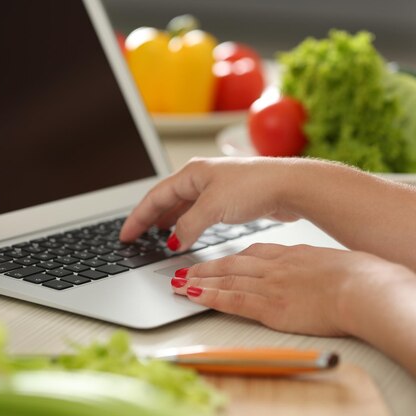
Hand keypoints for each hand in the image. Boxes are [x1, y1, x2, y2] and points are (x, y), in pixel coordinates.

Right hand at [119, 157, 302, 250]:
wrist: (289, 186)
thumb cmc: (253, 187)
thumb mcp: (212, 208)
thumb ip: (188, 226)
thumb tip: (174, 241)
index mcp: (191, 173)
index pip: (155, 196)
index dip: (138, 217)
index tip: (126, 235)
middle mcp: (201, 178)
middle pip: (166, 200)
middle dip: (150, 218)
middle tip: (136, 237)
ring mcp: (216, 189)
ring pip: (183, 207)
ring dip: (169, 221)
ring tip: (156, 236)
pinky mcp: (230, 200)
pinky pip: (200, 213)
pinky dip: (188, 225)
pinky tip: (187, 234)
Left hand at [170, 243, 408, 336]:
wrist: (364, 287)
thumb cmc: (359, 277)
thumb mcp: (334, 263)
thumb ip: (317, 267)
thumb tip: (318, 272)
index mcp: (291, 255)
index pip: (253, 254)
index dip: (231, 257)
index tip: (219, 259)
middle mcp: (275, 267)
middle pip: (232, 264)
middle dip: (206, 266)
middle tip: (186, 268)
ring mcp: (270, 285)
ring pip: (226, 279)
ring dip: (199, 279)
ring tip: (180, 281)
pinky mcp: (270, 306)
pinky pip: (232, 300)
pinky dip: (209, 296)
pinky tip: (193, 295)